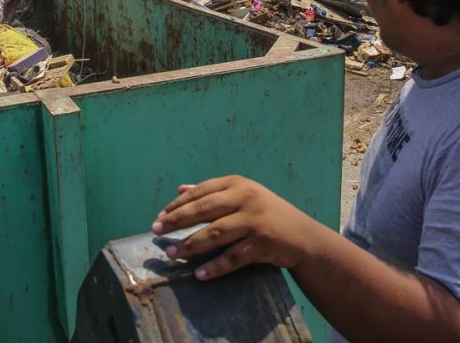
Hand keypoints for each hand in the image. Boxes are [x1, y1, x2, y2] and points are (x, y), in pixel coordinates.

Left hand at [150, 175, 312, 280]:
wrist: (304, 236)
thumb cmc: (268, 214)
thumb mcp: (243, 196)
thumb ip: (213, 192)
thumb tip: (180, 189)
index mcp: (238, 184)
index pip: (201, 192)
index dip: (177, 204)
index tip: (160, 216)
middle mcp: (245, 198)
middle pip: (203, 209)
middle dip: (176, 220)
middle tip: (156, 231)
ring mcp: (254, 221)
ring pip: (215, 233)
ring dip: (190, 245)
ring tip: (172, 254)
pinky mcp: (262, 243)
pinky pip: (233, 257)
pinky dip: (215, 267)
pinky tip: (200, 275)